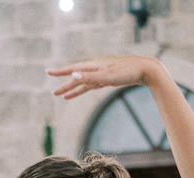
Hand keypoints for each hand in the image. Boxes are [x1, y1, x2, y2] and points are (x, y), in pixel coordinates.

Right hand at [47, 55, 161, 99]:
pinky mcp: (108, 79)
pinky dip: (84, 89)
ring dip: (73, 89)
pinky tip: (79, 91)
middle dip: (65, 85)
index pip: (73, 69)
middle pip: (77, 78)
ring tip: (62, 95)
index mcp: (94, 65)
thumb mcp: (108, 76)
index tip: (48, 73)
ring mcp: (102, 73)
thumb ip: (90, 77)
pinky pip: (92, 85)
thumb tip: (73, 76)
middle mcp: (96, 68)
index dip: (61, 72)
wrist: (145, 70)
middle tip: (53, 93)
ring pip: (84, 82)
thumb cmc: (128, 71)